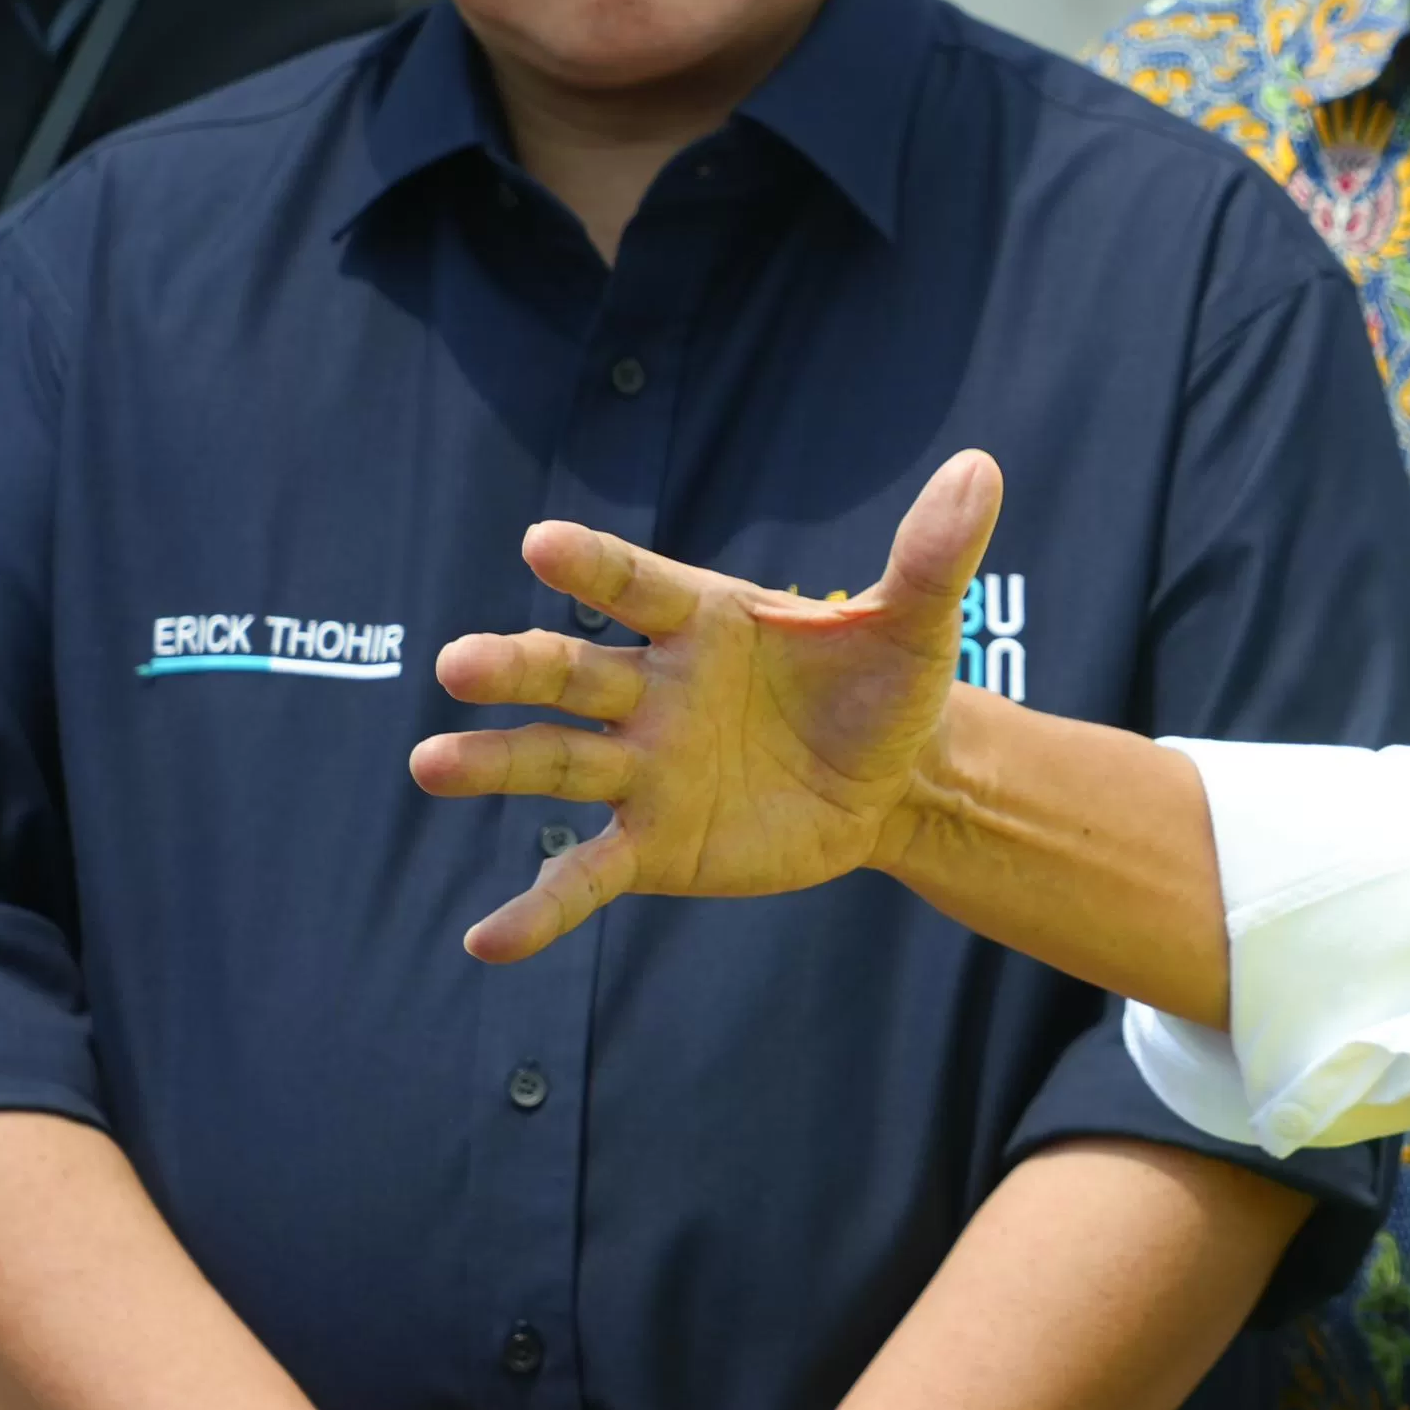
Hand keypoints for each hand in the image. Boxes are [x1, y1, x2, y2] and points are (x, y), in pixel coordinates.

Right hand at [410, 451, 1001, 963]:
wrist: (895, 779)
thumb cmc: (886, 684)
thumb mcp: (915, 624)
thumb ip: (932, 555)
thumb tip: (980, 468)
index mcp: (704, 619)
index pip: (638, 585)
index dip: (592, 566)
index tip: (540, 544)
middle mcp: (654, 687)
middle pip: (571, 671)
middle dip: (515, 666)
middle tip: (457, 664)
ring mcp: (644, 766)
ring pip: (555, 763)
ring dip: (492, 764)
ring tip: (430, 764)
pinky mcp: (652, 842)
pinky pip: (585, 875)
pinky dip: (538, 910)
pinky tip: (486, 942)